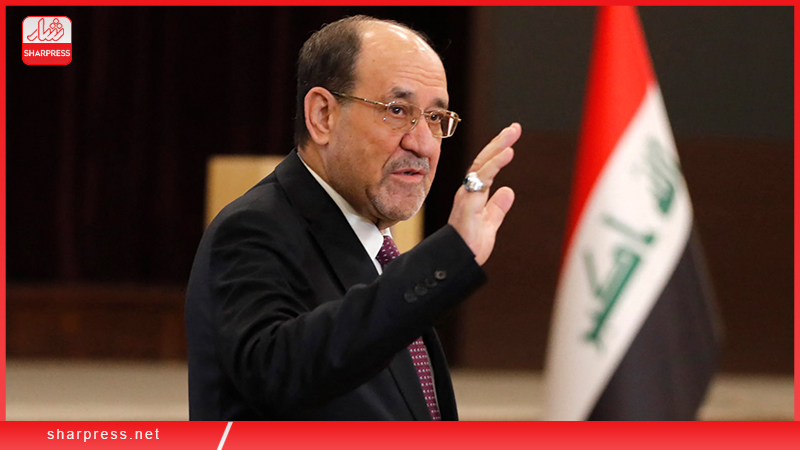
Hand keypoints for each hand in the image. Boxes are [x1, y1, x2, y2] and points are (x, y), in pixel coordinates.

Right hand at [448, 123, 519, 265]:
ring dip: (498, 146)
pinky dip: (495, 163)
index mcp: (473, 195)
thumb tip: (508, 190)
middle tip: (515, 127)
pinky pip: (481, 178)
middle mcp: (468, 191)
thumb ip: (497, 208)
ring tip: (512, 133)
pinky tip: (508, 152)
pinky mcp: (467, 202)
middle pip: (483, 160)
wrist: (458, 261)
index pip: (486, 168)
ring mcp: (467, 195)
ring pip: (482, 164)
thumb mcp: (489, 224)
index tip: (511, 139)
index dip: (497, 152)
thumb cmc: (469, 247)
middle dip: (499, 142)